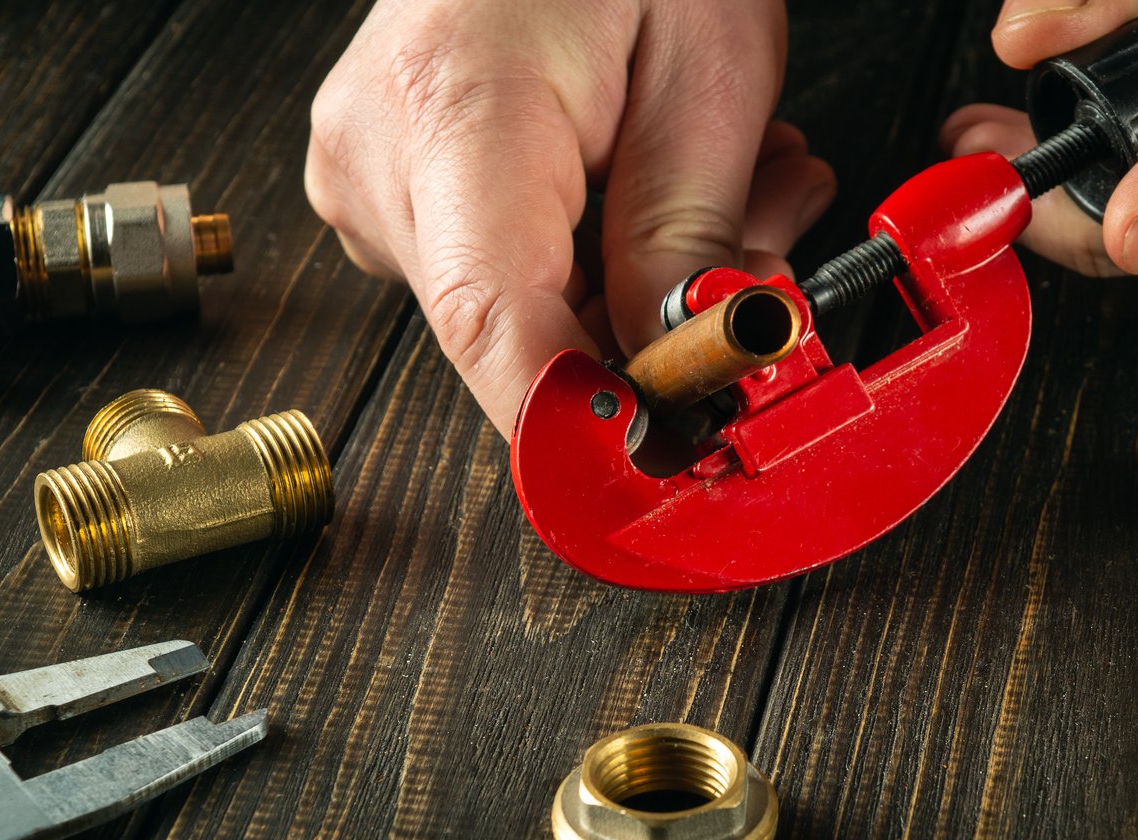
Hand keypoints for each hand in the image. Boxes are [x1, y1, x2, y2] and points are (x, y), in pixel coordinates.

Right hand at [306, 0, 833, 435]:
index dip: (579, 429)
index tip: (655, 473)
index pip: (497, 330)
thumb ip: (686, 231)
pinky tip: (654, 176)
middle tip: (761, 240)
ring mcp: (376, 178)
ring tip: (728, 173)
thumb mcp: (705, 68)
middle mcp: (383, 161)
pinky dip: (603, 248)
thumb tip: (678, 366)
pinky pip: (508, 266)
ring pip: (531, 307)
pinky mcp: (398, 186)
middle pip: (525, 333)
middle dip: (660, 326)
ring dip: (647, 277)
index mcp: (453, 114)